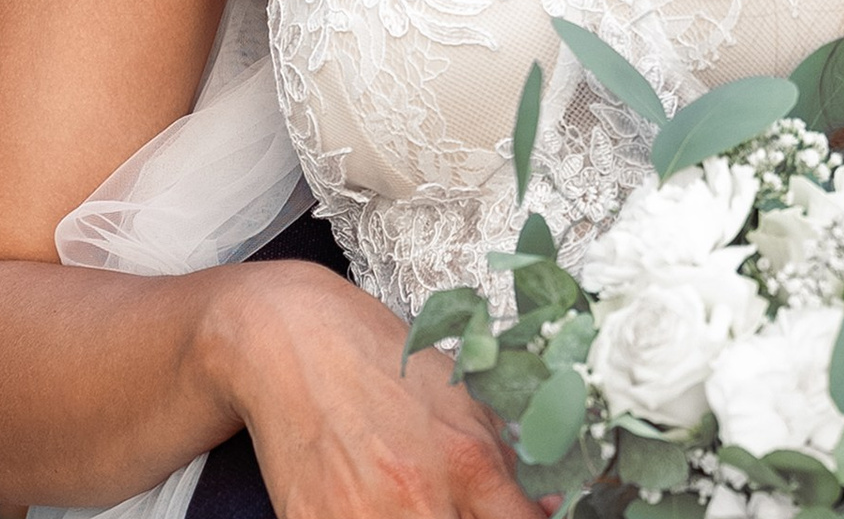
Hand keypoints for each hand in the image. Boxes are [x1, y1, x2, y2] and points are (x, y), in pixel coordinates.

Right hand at [213, 260, 549, 518]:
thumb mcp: (461, 395)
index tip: (521, 517)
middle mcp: (421, 499)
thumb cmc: (379, 362)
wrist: (296, 342)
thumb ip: (508, 455)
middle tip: (459, 506)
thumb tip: (548, 503)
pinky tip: (372, 505)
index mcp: (468, 461)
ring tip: (414, 503)